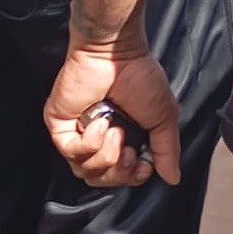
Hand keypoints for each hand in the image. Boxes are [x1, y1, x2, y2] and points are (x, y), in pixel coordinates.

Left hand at [43, 42, 180, 186]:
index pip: (118, 176)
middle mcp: (96, 139)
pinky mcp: (59, 126)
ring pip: (84, 171)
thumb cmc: (139, 77)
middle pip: (100, 179)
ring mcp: (76, 134)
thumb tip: (172, 178)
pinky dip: (90, 143)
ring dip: (106, 155)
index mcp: (120, 139)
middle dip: (118, 172)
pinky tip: (100, 123)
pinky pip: (71, 152)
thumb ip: (166, 150)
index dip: (131, 177)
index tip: (144, 166)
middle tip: (128, 151)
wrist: (116, 54)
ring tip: (115, 131)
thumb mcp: (163, 118)